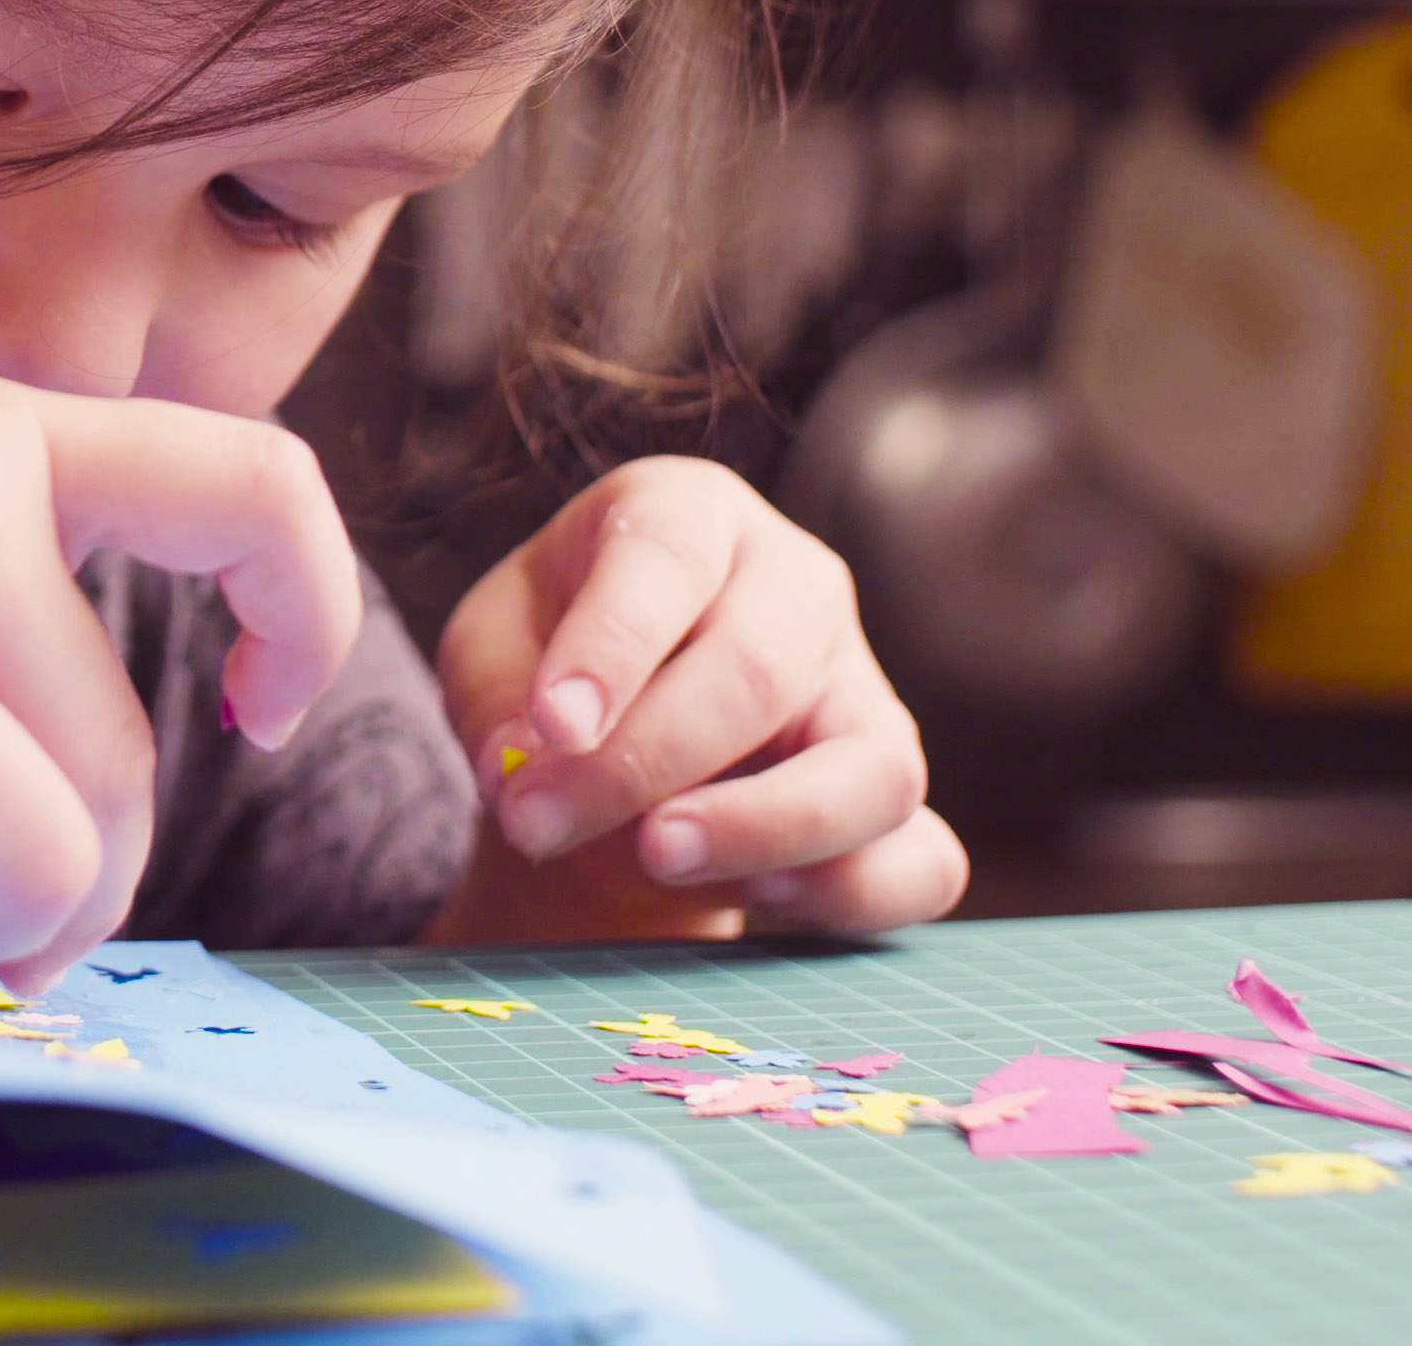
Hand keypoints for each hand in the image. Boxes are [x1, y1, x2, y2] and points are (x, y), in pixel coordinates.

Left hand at [436, 457, 963, 932]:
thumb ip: (494, 698)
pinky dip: (849, 894)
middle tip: (542, 824)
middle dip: (642, 762)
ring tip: (655, 857)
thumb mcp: (488, 651)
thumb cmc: (547, 666)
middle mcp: (798, 586)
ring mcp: (864, 692)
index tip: (551, 727)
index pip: (669, 554)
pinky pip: (923, 861)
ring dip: (761, 828)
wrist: (606, 740)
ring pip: (873, 769)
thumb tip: (524, 773)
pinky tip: (755, 899)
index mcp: (691, 513)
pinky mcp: (893, 796)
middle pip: (756, 669)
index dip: (612, 644)